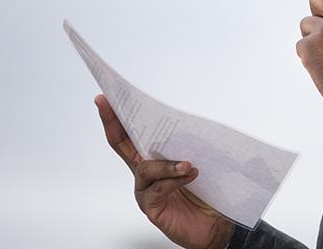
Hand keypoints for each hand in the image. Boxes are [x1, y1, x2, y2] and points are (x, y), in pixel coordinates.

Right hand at [95, 94, 234, 248]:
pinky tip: (190, 175)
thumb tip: (194, 124)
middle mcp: (144, 174)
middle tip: (109, 104)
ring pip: (145, 169)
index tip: (105, 97)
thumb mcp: (199, 161)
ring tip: (188, 164)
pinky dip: (174, 181)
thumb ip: (191, 145)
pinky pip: (157, 190)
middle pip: (121, 145)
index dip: (115, 117)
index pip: (129, 135)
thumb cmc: (206, 192)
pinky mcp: (152, 209)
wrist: (217, 225)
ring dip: (166, 164)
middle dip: (113, 122)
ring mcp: (146, 192)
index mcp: (152, 159)